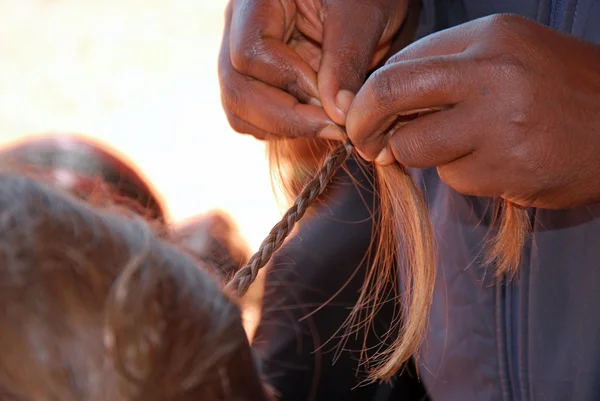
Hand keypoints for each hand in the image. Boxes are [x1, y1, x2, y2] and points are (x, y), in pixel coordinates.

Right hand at [218, 0, 408, 139]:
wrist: (365, 0)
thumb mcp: (364, 15)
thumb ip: (346, 61)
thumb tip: (336, 114)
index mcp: (256, 0)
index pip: (250, 53)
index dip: (290, 81)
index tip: (331, 96)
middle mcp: (238, 30)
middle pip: (237, 88)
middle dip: (285, 118)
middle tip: (332, 128)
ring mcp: (243, 58)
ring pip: (239, 109)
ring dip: (283, 129)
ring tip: (329, 126)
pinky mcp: (258, 81)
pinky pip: (252, 117)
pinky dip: (283, 129)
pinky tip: (318, 122)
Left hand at [347, 14, 599, 208]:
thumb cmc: (559, 90)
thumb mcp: (506, 58)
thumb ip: (445, 73)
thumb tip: (379, 105)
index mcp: (488, 36)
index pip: (398, 64)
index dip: (370, 96)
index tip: (367, 117)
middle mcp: (491, 72)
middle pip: (387, 94)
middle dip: (362, 124)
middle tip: (366, 143)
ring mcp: (500, 122)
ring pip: (414, 147)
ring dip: (422, 157)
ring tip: (463, 150)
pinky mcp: (509, 168)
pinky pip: (455, 178)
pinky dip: (465, 175)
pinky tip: (500, 163)